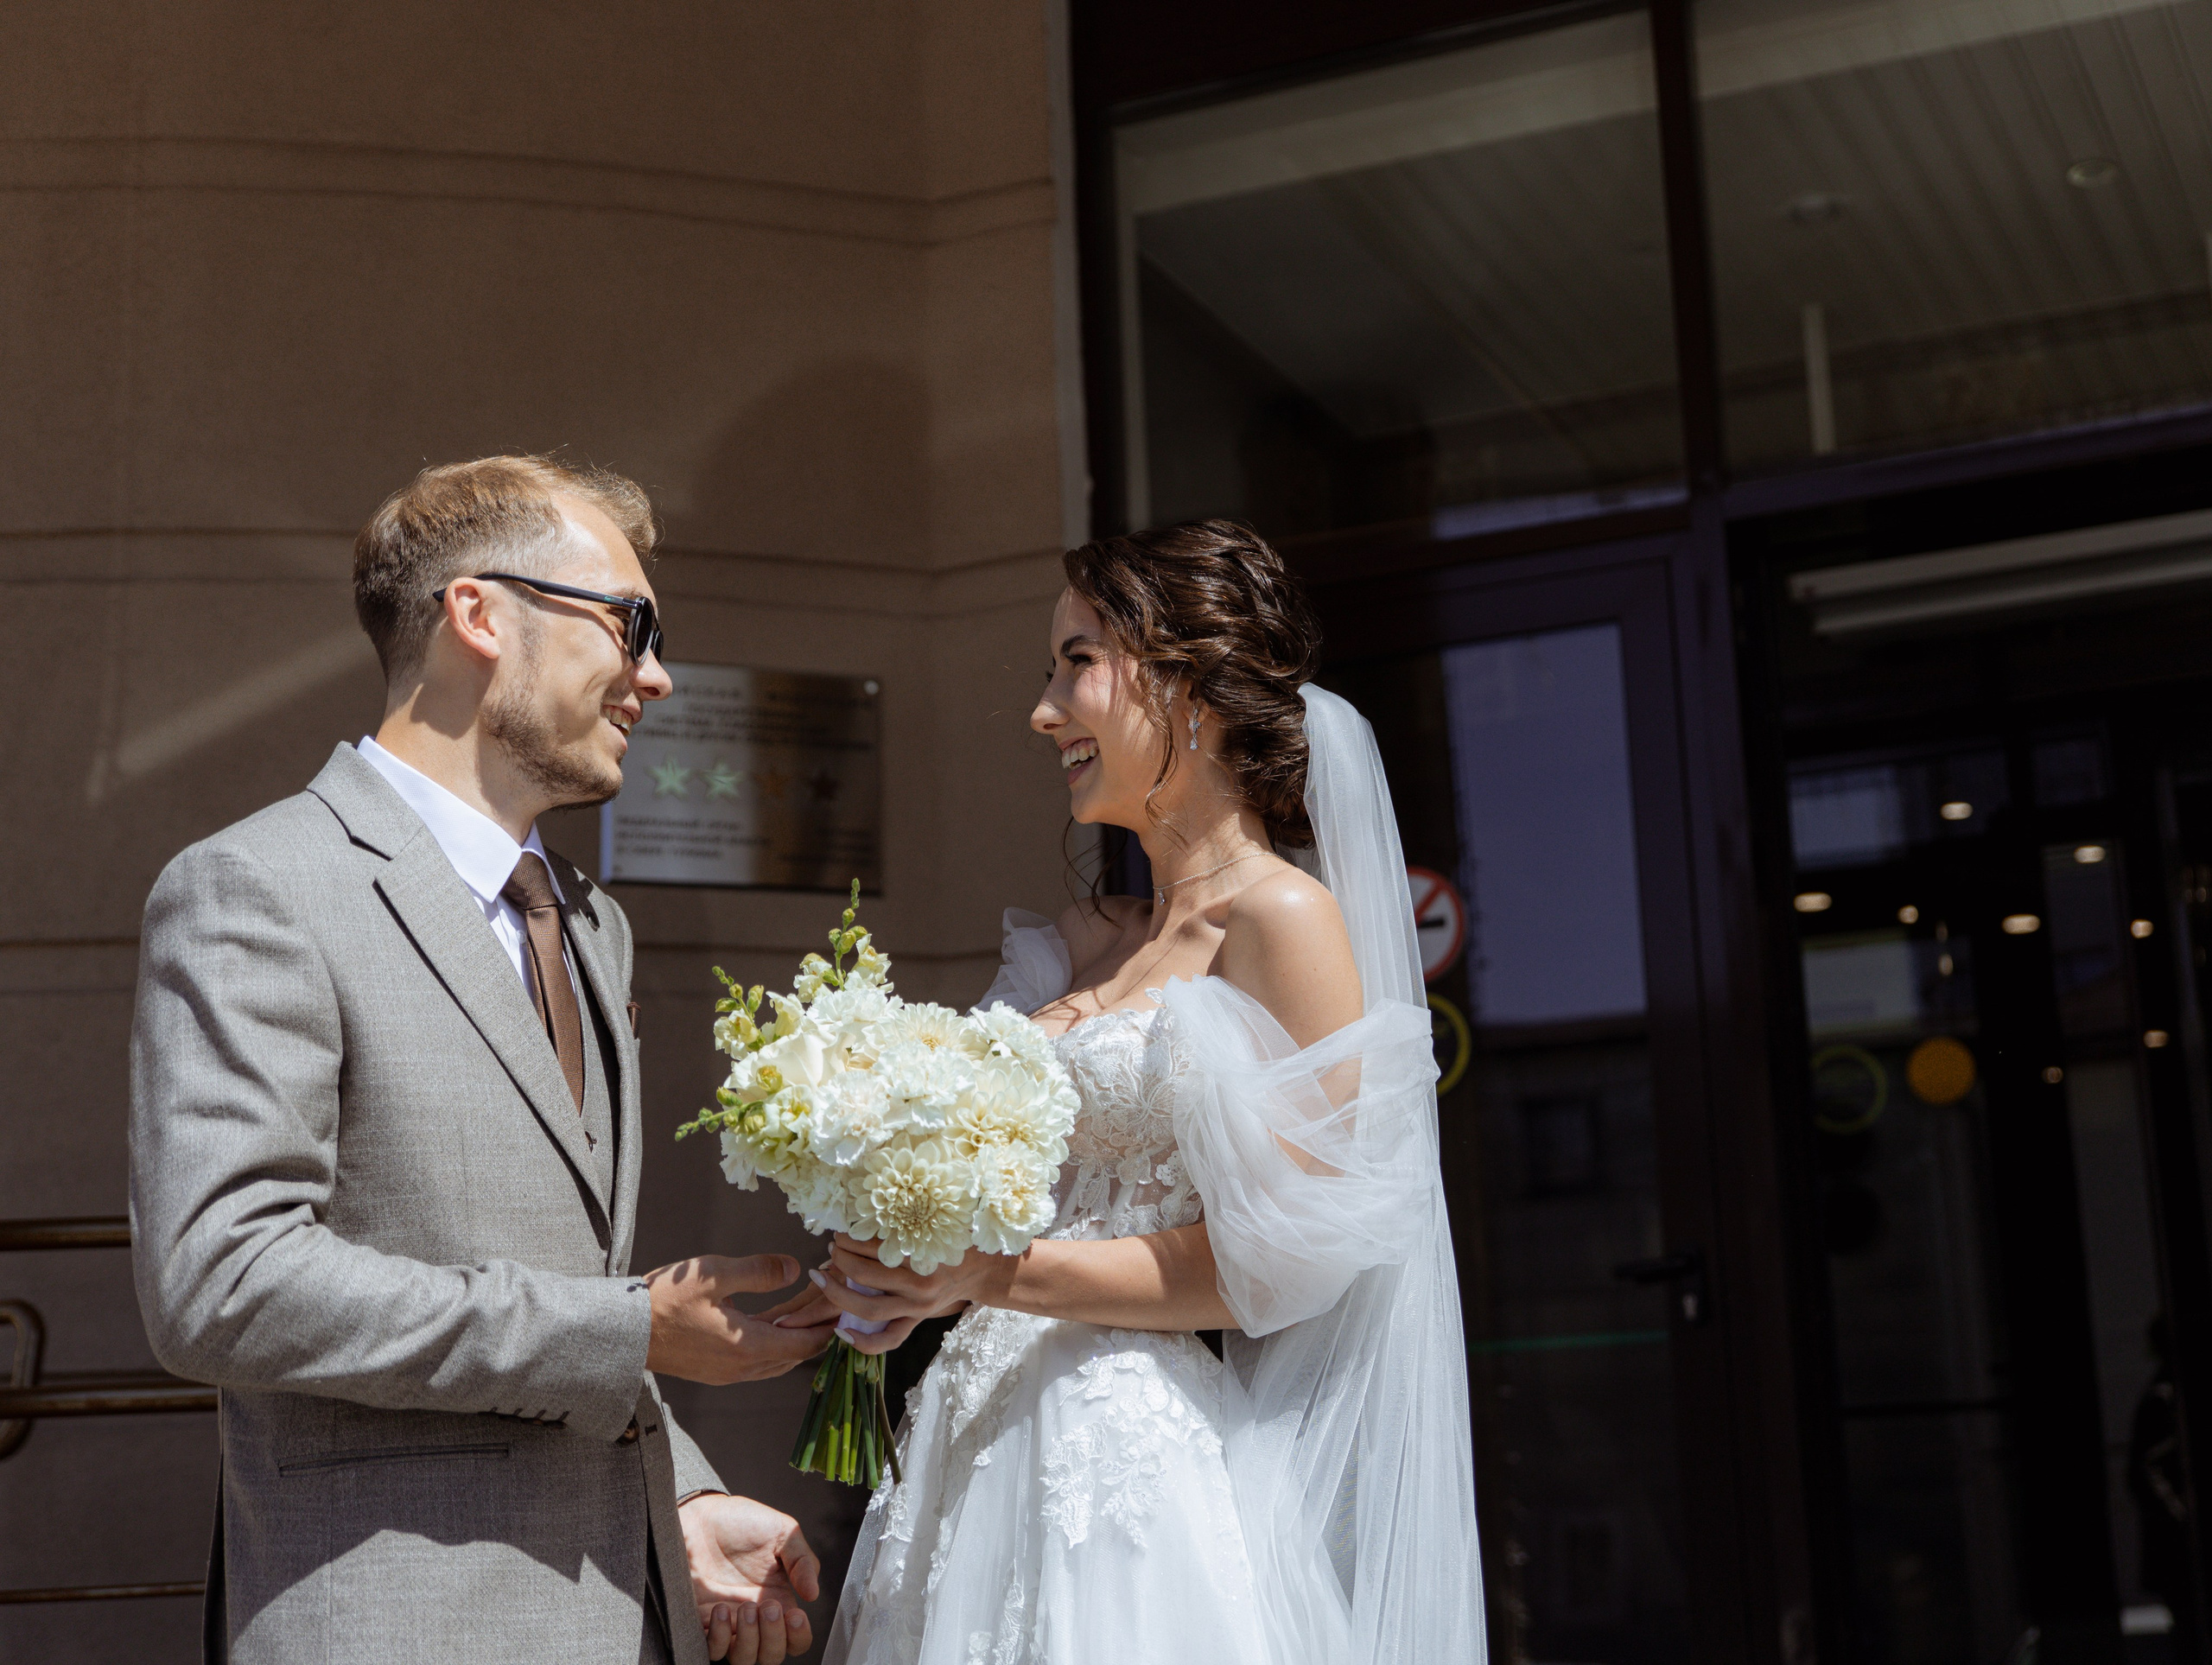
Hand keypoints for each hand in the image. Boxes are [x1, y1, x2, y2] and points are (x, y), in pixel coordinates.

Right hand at [643, 1255, 838, 1384]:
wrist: (621, 1331)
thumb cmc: (663, 1300)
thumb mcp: (714, 1274)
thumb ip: (759, 1271)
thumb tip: (795, 1269)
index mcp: (748, 1348)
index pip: (806, 1344)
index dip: (829, 1325)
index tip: (845, 1306)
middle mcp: (742, 1369)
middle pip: (795, 1353)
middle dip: (815, 1327)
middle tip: (831, 1300)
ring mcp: (726, 1373)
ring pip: (775, 1358)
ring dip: (793, 1333)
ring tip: (807, 1303)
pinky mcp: (713, 1370)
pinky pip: (756, 1359)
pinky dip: (772, 1339)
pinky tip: (773, 1317)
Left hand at [679, 1492, 818, 1663]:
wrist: (702, 1516)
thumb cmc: (743, 1521)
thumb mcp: (783, 1532)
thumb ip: (803, 1561)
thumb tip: (813, 1594)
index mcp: (780, 1599)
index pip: (796, 1639)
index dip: (799, 1637)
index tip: (796, 1616)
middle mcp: (756, 1618)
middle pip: (771, 1656)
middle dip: (773, 1638)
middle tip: (767, 1607)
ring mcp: (729, 1622)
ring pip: (744, 1659)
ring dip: (748, 1640)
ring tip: (745, 1607)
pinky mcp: (702, 1622)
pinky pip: (713, 1649)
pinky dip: (720, 1637)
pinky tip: (721, 1609)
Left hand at [812, 1235, 1012, 1355]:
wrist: (985, 1269)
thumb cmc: (959, 1239)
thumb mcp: (940, 1222)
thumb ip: (911, 1218)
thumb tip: (871, 1208)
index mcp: (925, 1255)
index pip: (877, 1247)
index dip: (852, 1237)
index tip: (842, 1230)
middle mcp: (920, 1285)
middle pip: (866, 1275)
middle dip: (841, 1259)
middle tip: (832, 1246)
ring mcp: (917, 1307)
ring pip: (869, 1308)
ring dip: (838, 1293)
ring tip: (822, 1277)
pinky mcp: (917, 1321)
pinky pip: (889, 1339)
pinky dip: (864, 1342)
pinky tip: (840, 1332)